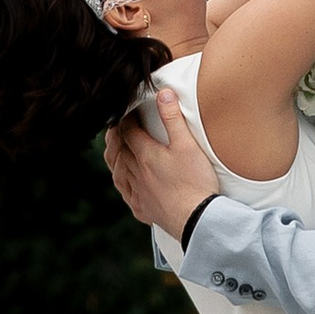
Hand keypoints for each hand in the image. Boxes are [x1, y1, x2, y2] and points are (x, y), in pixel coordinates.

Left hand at [106, 99, 223, 240]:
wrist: (197, 219)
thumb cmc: (194, 182)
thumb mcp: (187, 145)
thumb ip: (173, 118)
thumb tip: (163, 94)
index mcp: (145, 155)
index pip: (128, 131)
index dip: (126, 119)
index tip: (128, 112)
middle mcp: (136, 174)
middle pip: (120, 150)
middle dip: (119, 137)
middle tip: (120, 128)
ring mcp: (139, 193)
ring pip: (119, 172)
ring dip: (117, 159)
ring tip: (119, 151)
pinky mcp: (143, 209)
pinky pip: (126, 194)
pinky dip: (123, 183)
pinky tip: (127, 183)